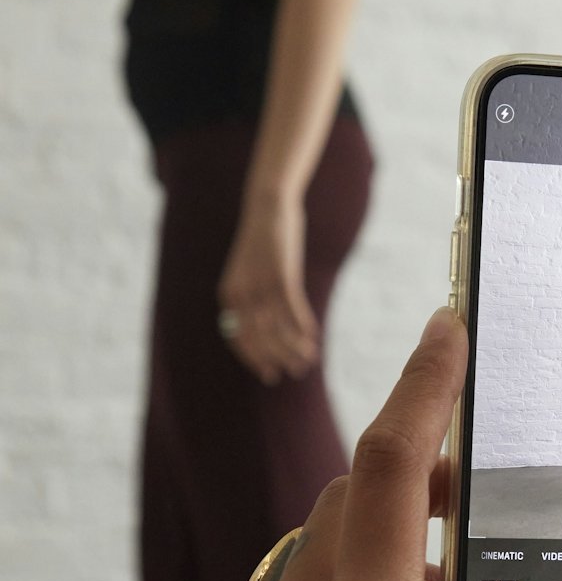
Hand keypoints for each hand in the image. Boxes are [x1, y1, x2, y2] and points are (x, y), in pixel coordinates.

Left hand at [217, 193, 319, 384]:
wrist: (267, 206)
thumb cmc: (261, 242)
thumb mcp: (249, 272)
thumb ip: (252, 298)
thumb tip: (265, 326)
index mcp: (228, 295)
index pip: (238, 338)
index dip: (255, 359)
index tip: (270, 374)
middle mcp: (241, 293)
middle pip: (258, 338)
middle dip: (277, 359)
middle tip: (294, 371)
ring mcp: (261, 284)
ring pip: (277, 328)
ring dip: (294, 347)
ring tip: (308, 358)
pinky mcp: (282, 275)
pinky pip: (293, 309)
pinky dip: (303, 326)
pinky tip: (313, 336)